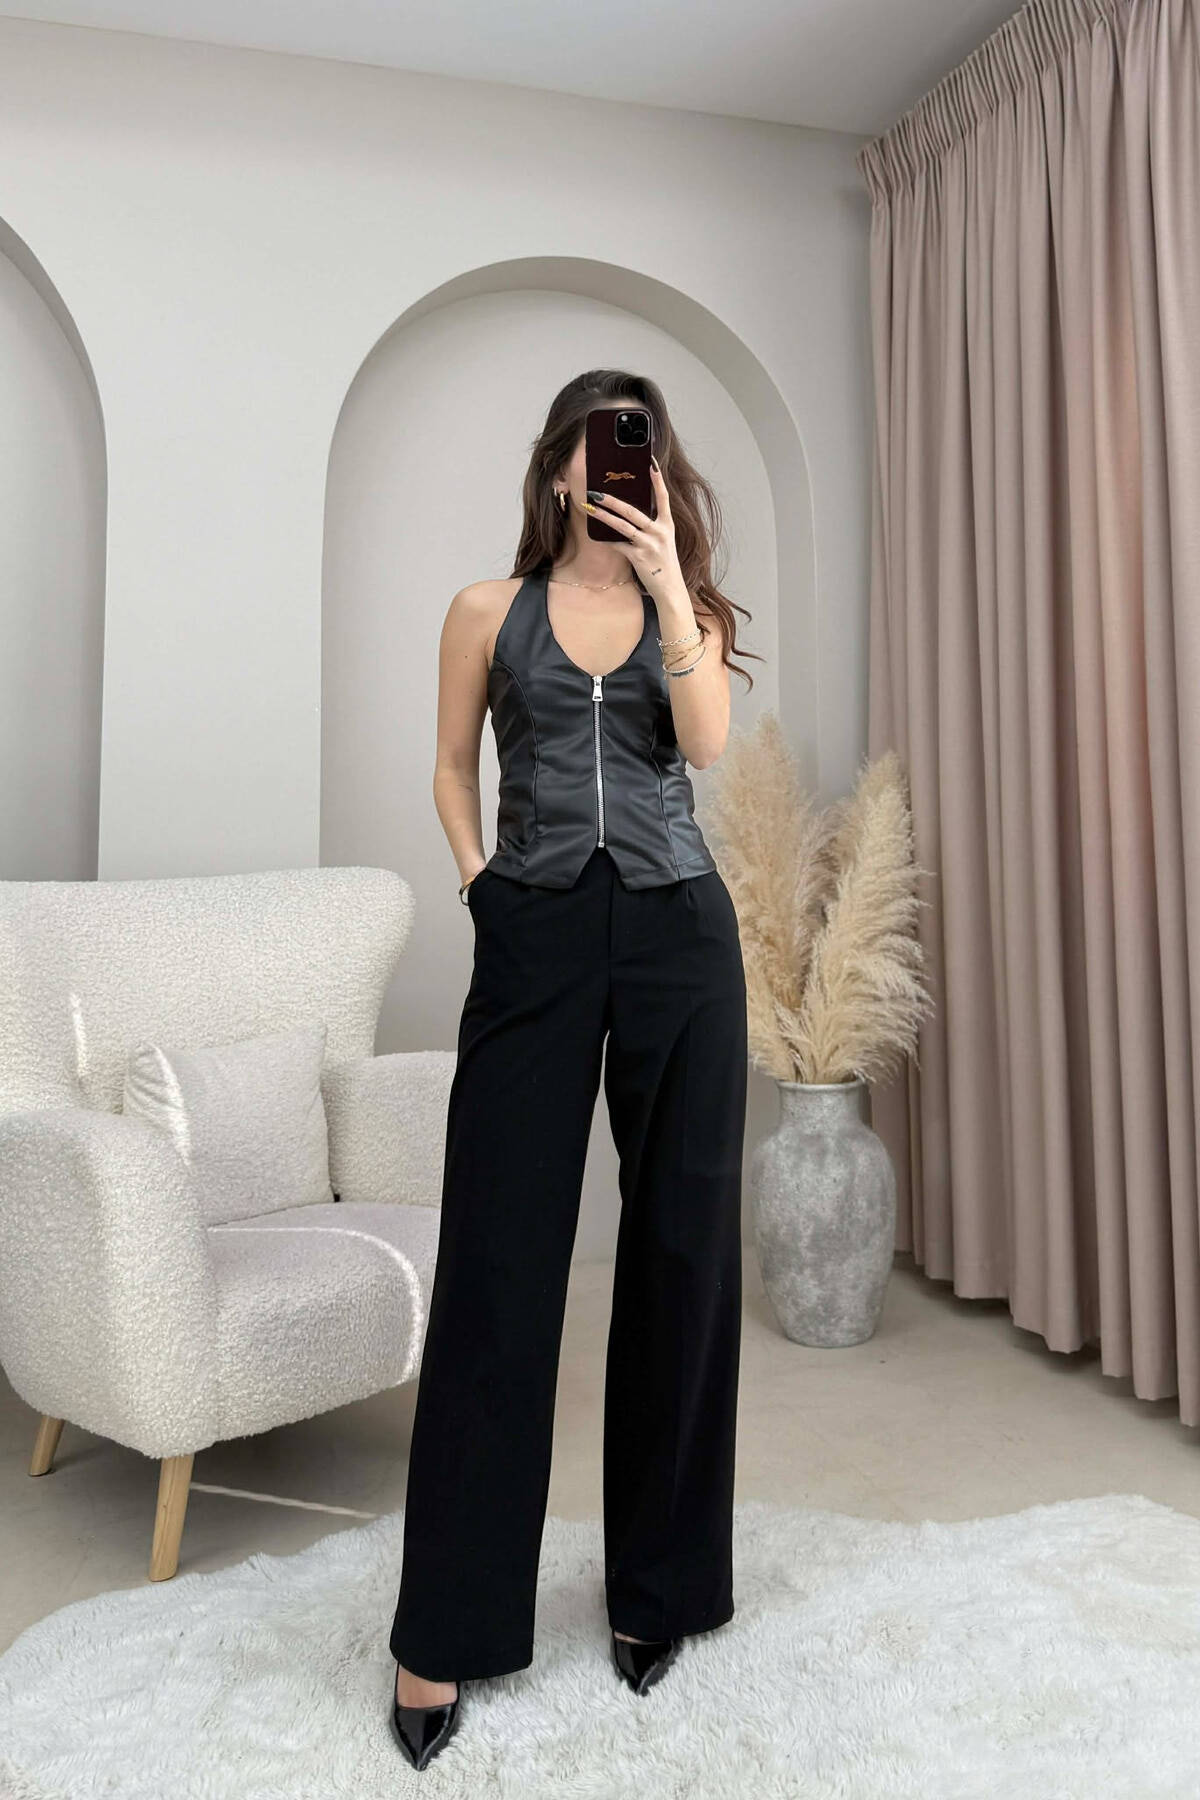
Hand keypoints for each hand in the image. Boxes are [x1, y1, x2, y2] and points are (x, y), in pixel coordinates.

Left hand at [584, 456, 683, 600]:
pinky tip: (596, 536)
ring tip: (590, 507)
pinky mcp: (638, 558)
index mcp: (667, 525)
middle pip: (633, 511)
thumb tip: (628, 512)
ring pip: (622, 526)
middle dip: (612, 500)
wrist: (670, 589)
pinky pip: (618, 545)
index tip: (651, 463)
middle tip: (597, 491)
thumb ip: (651, 526)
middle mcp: (659, 532)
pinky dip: (606, 541)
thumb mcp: (663, 541)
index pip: (663, 497)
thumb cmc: (663, 562)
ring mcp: (649, 545)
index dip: (657, 480)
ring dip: (603, 516)